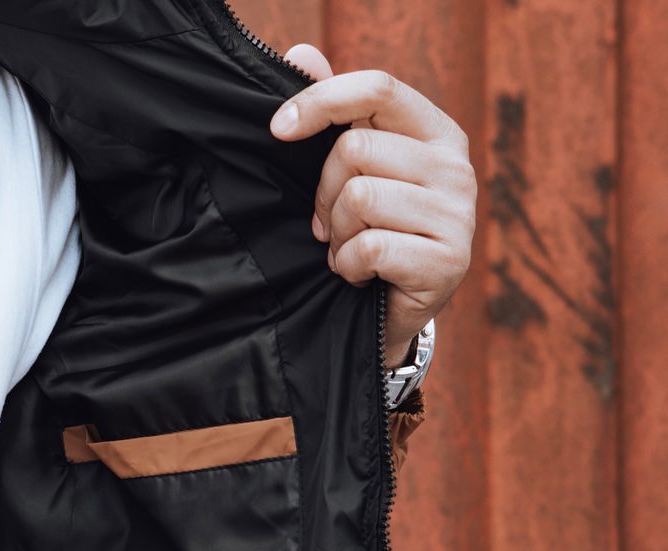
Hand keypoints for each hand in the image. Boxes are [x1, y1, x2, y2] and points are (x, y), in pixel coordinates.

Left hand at [270, 44, 476, 369]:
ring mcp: (459, 216)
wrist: (394, 312)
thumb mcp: (354, 173)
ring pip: (359, 198)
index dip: (320, 101)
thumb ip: (334, 115)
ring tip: (348, 251)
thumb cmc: (373, 234)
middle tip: (329, 227)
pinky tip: (361, 275)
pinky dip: (349, 266)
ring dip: (336, 235)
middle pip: (355, 150)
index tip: (277, 130)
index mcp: (437, 133)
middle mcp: (457, 168)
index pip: (378, 88)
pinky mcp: (449, 261)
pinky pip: (370, 247)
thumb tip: (300, 53)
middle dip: (324, 195)